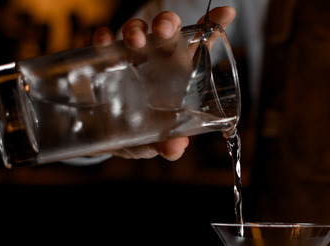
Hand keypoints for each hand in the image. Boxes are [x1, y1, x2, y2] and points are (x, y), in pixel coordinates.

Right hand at [89, 7, 236, 160]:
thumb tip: (174, 147)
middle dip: (167, 23)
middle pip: (168, 31)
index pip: (200, 43)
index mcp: (180, 73)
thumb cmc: (141, 135)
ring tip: (134, 41)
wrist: (103, 140)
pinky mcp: (104, 63)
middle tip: (163, 31)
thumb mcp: (155, 142)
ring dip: (135, 29)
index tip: (226, 13)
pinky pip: (104, 44)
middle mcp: (158, 60)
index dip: (213, 25)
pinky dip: (103, 38)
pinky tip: (104, 42)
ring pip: (137, 32)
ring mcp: (131, 58)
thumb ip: (167, 145)